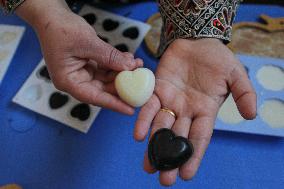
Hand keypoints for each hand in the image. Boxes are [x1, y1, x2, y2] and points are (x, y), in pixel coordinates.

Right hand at [16, 0, 141, 113]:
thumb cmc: (60, 29)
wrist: (51, 16)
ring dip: (122, 72)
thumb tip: (129, 67)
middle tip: (140, 83)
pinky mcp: (87, 65)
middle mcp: (75, 80)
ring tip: (137, 65)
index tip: (130, 110)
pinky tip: (128, 59)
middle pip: (102, 90)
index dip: (113, 104)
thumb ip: (109, 57)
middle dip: (122, 85)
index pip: (94, 97)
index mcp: (68, 81)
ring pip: (106, 79)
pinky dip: (116, 64)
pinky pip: (105, 68)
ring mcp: (81, 73)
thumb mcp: (88, 43)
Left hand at [134, 38, 256, 184]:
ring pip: (161, 126)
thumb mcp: (236, 74)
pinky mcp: (157, 89)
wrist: (197, 41)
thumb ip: (244, 93)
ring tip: (148, 165)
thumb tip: (251, 115)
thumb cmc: (217, 58)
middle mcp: (186, 110)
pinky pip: (149, 106)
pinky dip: (144, 120)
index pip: (200, 137)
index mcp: (205, 110)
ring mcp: (171, 101)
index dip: (193, 155)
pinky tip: (138, 135)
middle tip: (163, 178)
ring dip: (154, 145)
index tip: (186, 175)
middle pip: (178, 137)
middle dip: (170, 157)